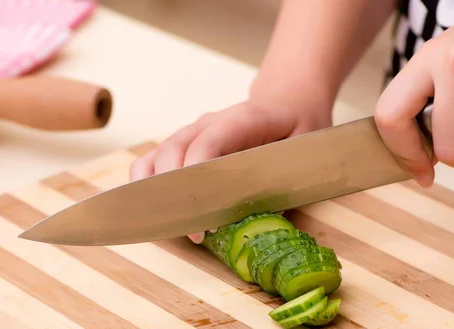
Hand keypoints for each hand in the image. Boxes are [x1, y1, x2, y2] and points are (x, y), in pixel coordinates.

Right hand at [129, 100, 331, 242]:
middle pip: (173, 151)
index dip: (199, 179)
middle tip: (195, 232)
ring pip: (156, 157)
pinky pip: (153, 162)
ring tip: (177, 226)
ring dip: (157, 193)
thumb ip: (286, 177)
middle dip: (177, 194)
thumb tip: (263, 218)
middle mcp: (209, 122)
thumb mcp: (305, 149)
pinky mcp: (184, 145)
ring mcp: (192, 132)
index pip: (207, 144)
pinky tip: (160, 213)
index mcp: (242, 119)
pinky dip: (148, 187)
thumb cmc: (296, 127)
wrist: (286, 102)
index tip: (205, 216)